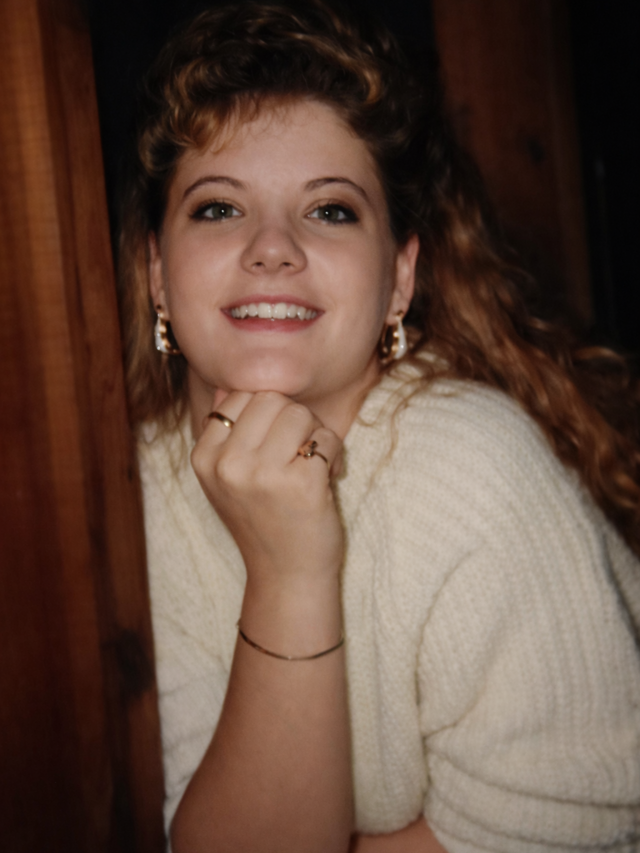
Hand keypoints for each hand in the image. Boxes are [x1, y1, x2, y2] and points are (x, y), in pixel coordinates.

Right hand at [191, 390, 343, 584]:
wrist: (285, 575)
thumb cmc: (263, 519)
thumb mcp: (226, 478)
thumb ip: (226, 433)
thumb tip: (230, 385)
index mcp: (205, 458)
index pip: (241, 396)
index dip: (268, 413)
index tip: (274, 444)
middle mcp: (228, 466)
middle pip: (272, 399)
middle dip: (294, 418)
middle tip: (298, 450)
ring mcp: (264, 476)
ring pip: (300, 414)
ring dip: (315, 434)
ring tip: (311, 464)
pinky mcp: (302, 486)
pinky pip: (327, 438)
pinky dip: (334, 454)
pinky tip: (326, 479)